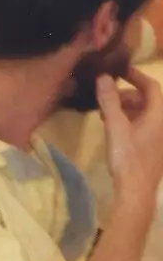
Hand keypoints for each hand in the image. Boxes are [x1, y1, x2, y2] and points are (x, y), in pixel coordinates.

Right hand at [99, 68, 162, 209]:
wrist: (136, 190)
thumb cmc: (127, 157)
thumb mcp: (115, 127)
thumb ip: (110, 101)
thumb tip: (103, 76)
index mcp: (159, 115)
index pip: (151, 86)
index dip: (136, 76)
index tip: (118, 71)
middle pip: (148, 99)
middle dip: (127, 94)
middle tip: (106, 97)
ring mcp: (160, 135)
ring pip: (145, 112)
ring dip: (126, 107)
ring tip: (105, 113)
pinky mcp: (154, 145)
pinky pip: (144, 123)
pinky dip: (130, 119)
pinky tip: (113, 127)